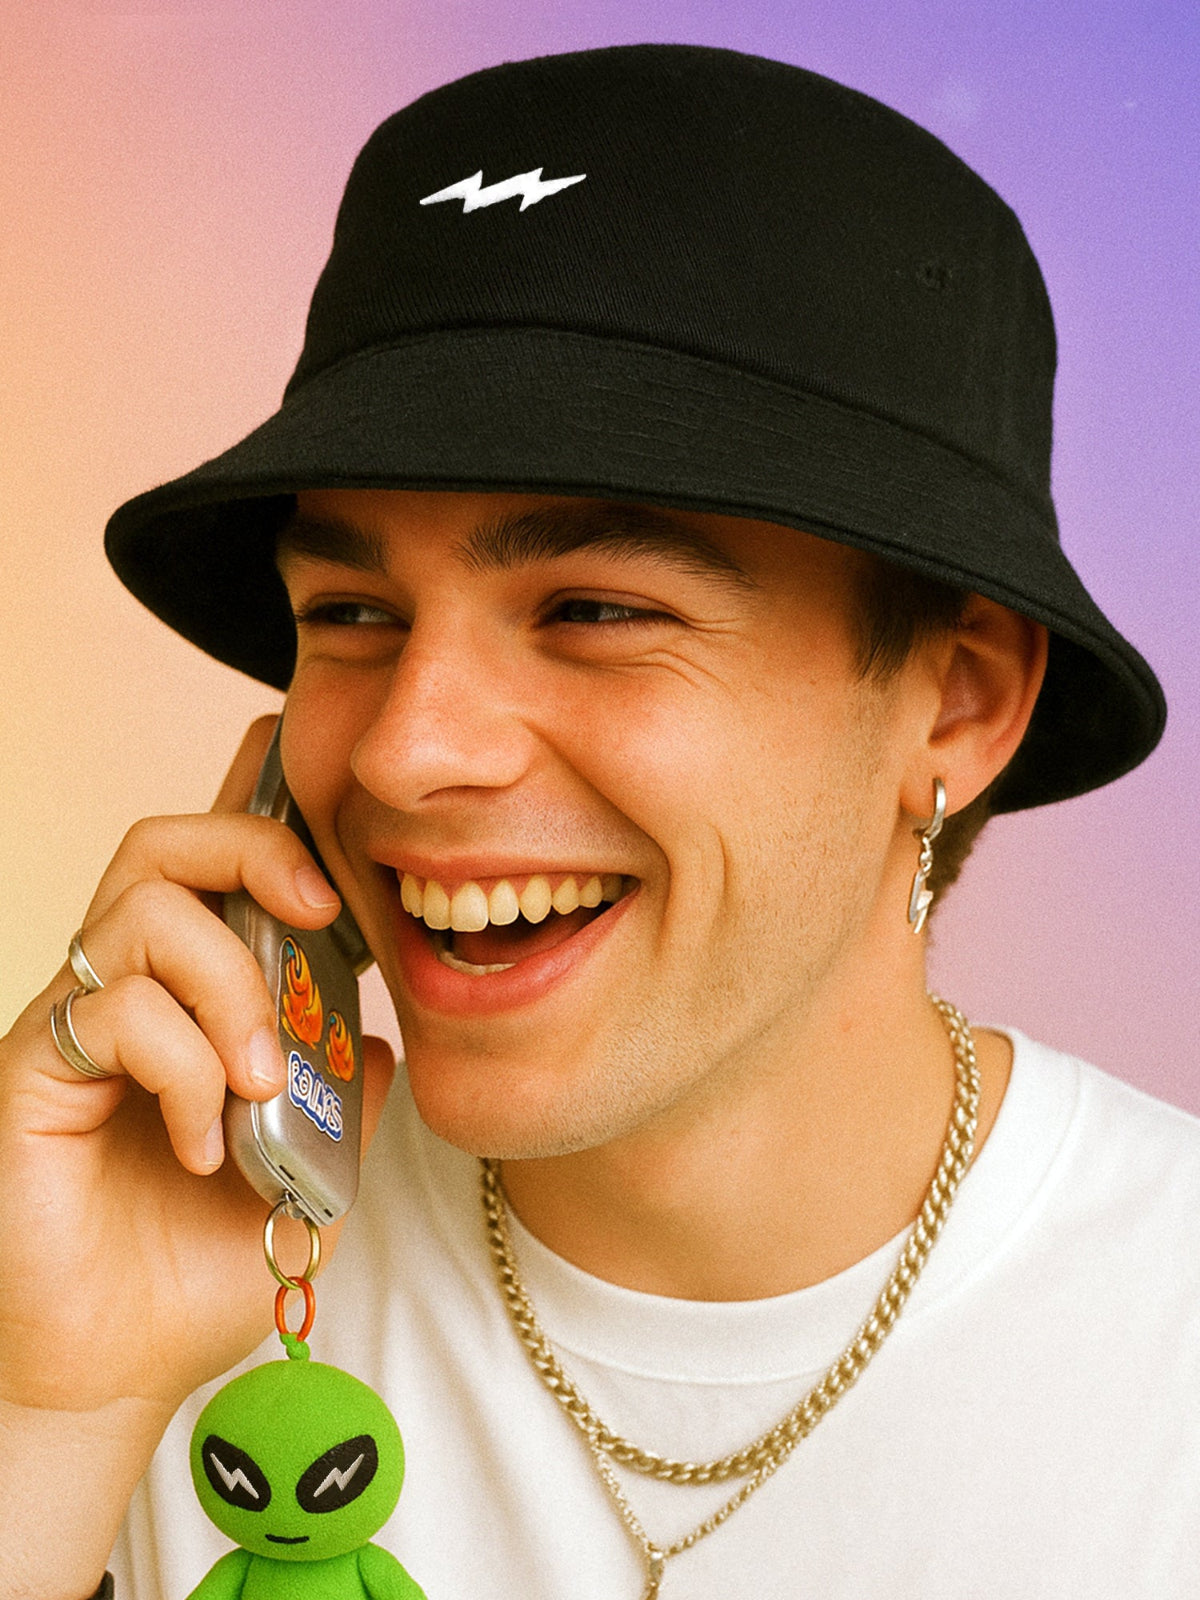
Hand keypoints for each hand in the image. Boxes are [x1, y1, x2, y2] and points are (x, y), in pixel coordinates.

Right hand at [0, 717, 393, 1593]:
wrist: (115, 1369)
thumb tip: (386, 1041)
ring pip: (144, 910)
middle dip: (257, 853)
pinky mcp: (34, 1071)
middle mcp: (125, 990)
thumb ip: (345, 1104)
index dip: (269, 821)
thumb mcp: (309, 1179)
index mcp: (191, 998)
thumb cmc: (196, 1270)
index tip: (342, 868)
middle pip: (168, 842)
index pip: (215, 870)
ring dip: (231, 985)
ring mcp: (75, 1025)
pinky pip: (116, 1011)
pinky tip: (205, 1146)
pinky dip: (184, 1070)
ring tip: (262, 1081)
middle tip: (320, 919)